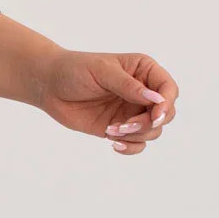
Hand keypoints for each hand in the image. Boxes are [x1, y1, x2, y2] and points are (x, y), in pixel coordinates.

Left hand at [37, 48, 179, 154]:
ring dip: (136, 135)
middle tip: (124, 125)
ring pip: (153, 131)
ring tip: (111, 130)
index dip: (166, 104)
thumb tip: (155, 98)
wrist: (50, 86)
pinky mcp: (119, 128)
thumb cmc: (75, 70)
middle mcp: (142, 92)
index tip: (155, 115)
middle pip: (165, 114)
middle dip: (149, 123)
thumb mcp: (103, 71)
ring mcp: (131, 111)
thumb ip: (128, 86)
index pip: (168, 89)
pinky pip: (137, 144)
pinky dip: (130, 147)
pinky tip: (112, 142)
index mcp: (143, 71)